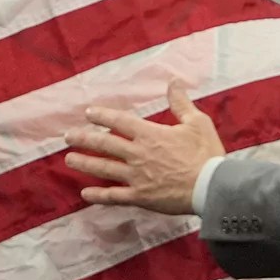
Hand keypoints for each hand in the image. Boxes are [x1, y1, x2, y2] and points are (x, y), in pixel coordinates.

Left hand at [64, 82, 225, 214]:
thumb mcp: (197, 123)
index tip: (88, 113)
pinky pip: (114, 196)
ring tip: (69, 160)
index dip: (102, 116)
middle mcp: (138, 154)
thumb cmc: (206, 153)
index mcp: (150, 134)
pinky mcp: (140, 197)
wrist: (211, 187)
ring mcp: (136, 177)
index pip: (119, 122)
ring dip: (85, 163)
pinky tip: (85, 194)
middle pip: (105, 144)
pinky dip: (99, 195)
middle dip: (84, 138)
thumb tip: (173, 82)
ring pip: (104, 169)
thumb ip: (181, 103)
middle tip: (68, 136)